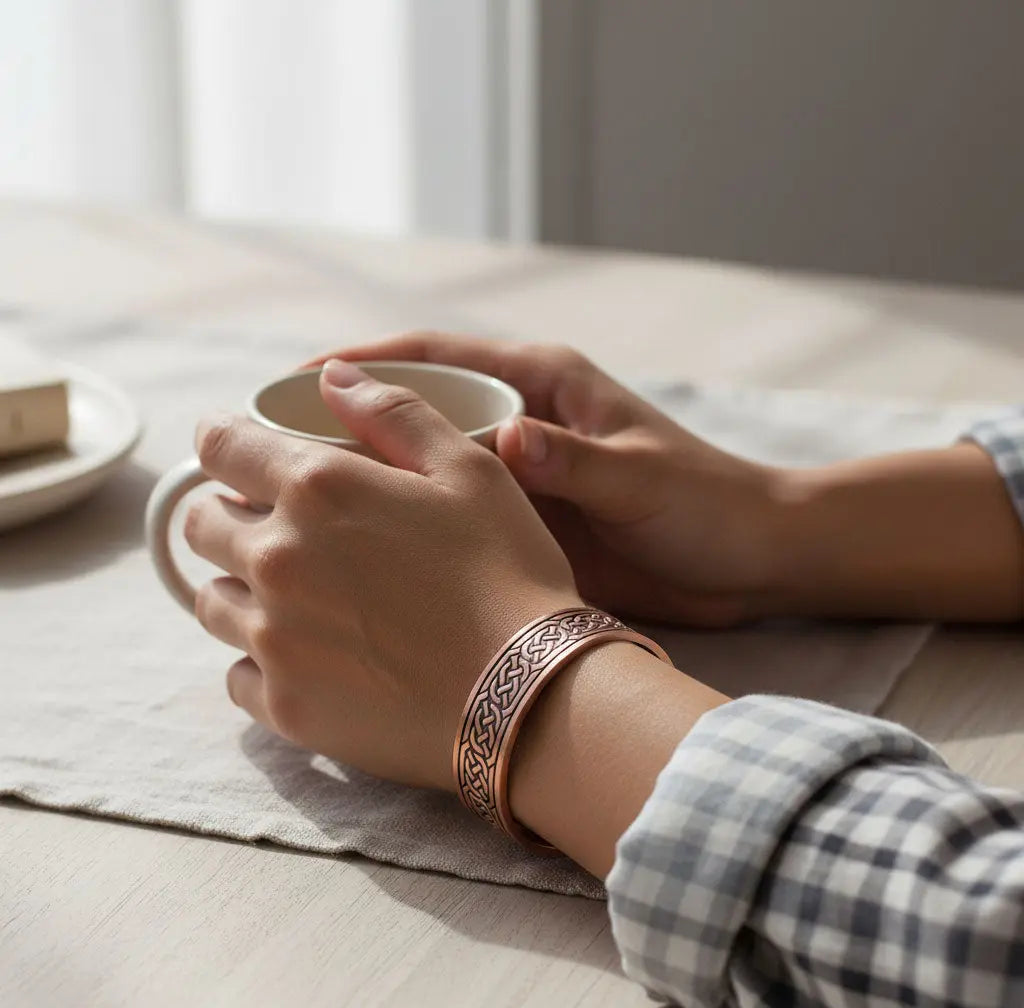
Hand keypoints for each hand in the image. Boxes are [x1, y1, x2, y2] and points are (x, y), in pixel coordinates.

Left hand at [184, 359, 579, 789]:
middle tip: (275, 526)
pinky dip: (259, 661)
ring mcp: (274, 639)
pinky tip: (307, 657)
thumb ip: (393, 413)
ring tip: (294, 595)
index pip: (219, 445)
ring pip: (210, 601)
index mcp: (317, 488)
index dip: (223, 441)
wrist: (528, 692)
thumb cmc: (507, 571)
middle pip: (201, 525)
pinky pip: (236, 676)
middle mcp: (277, 559)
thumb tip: (330, 375)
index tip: (239, 454)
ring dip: (239, 587)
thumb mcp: (468, 469)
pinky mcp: (286, 707)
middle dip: (226, 514)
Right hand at [322, 333, 784, 626]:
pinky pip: (448, 519)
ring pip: (422, 469)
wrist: (750, 559)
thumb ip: (574, 460)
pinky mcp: (520, 525)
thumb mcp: (641, 477)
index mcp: (544, 385)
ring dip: (367, 480)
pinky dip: (405, 527)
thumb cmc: (706, 505)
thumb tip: (503, 441)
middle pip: (414, 411)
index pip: (436, 359)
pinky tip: (359, 557)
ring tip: (294, 508)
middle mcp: (519, 424)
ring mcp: (515, 478)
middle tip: (270, 449)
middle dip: (345, 422)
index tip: (294, 379)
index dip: (364, 364)